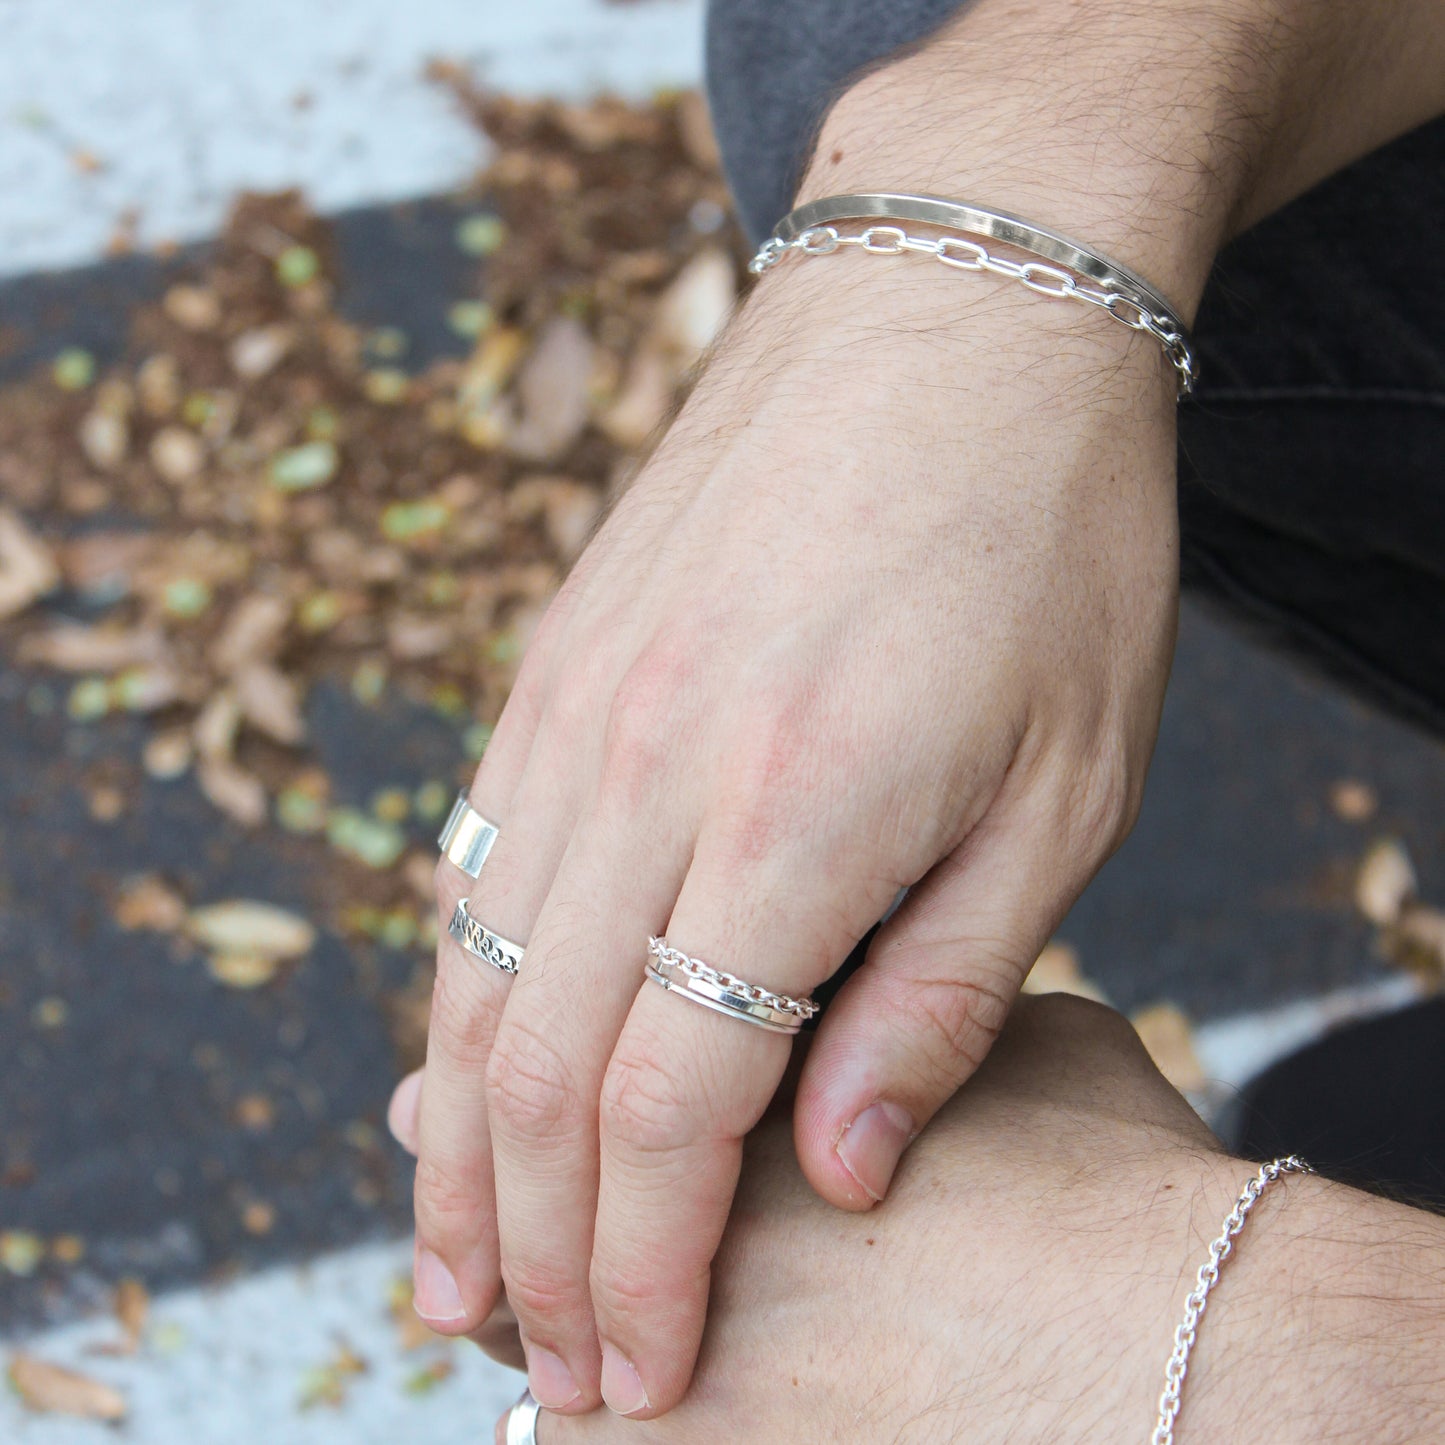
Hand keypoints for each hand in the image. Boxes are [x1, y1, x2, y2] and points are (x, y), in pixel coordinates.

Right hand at [394, 232, 1179, 1418]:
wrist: (950, 308)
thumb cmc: (1048, 541)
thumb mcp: (1068, 786)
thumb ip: (946, 989)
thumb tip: (842, 1166)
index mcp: (797, 809)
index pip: (674, 1104)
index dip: (648, 1265)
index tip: (641, 1373)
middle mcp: (649, 761)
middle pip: (542, 1062)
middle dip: (539, 1239)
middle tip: (538, 1358)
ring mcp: (579, 700)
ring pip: (474, 971)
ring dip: (459, 1134)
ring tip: (454, 1253)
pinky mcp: (555, 656)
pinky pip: (478, 859)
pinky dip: (462, 991)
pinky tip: (466, 1061)